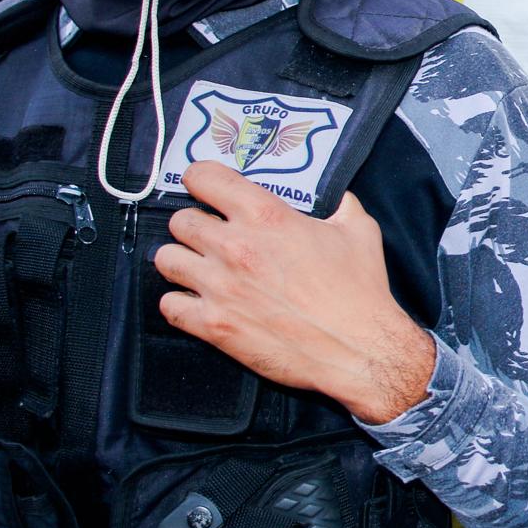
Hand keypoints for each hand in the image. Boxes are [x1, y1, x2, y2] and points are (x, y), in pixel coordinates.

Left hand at [152, 161, 435, 424]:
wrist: (359, 350)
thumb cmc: (361, 292)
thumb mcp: (360, 232)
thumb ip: (341, 206)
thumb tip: (339, 197)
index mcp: (266, 216)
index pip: (203, 177)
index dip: (201, 180)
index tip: (205, 188)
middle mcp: (235, 246)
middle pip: (180, 220)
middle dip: (193, 225)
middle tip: (210, 236)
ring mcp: (220, 287)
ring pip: (166, 259)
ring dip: (181, 261)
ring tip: (198, 269)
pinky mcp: (214, 325)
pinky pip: (169, 306)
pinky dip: (180, 303)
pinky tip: (198, 303)